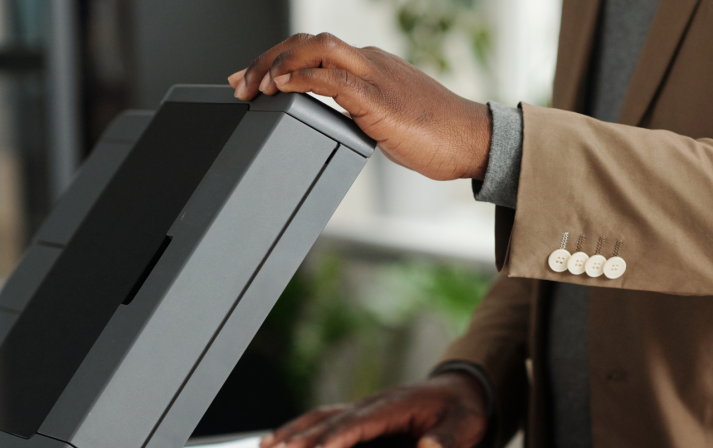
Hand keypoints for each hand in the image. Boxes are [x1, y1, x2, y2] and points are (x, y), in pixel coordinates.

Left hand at [227, 33, 490, 180]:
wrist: (473, 140)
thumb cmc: (437, 136)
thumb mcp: (389, 120)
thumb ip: (361, 114)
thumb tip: (337, 126)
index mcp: (370, 67)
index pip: (314, 50)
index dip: (276, 59)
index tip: (251, 78)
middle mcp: (369, 63)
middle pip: (307, 42)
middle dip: (266, 59)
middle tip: (239, 84)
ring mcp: (374, 76)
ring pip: (316, 48)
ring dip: (277, 64)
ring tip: (254, 87)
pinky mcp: (379, 98)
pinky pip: (332, 78)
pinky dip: (301, 78)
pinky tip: (281, 88)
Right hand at [259, 372, 488, 447]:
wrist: (460, 391)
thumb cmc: (460, 409)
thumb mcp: (465, 423)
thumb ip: (447, 438)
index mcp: (397, 405)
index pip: (360, 423)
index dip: (337, 439)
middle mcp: (375, 403)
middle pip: (333, 419)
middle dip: (303, 437)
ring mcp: (365, 408)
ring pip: (323, 417)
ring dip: (295, 431)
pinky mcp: (361, 415)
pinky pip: (327, 420)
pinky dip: (302, 429)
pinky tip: (283, 441)